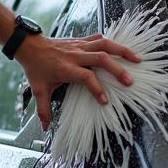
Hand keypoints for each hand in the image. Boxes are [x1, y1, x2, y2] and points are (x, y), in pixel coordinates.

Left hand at [17, 33, 141, 130]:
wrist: (30, 46)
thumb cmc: (36, 68)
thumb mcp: (38, 90)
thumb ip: (43, 110)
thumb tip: (45, 128)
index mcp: (66, 68)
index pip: (86, 77)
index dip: (97, 89)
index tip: (105, 101)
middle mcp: (75, 55)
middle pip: (100, 58)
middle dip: (117, 69)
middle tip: (130, 82)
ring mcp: (80, 46)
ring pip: (105, 44)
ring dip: (122, 51)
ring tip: (138, 60)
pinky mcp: (82, 40)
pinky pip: (100, 38)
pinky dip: (113, 43)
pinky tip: (124, 50)